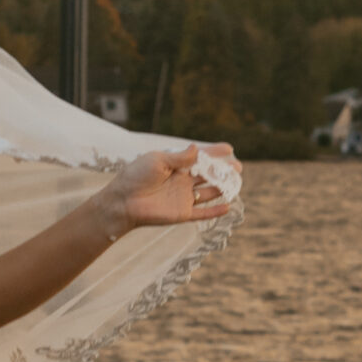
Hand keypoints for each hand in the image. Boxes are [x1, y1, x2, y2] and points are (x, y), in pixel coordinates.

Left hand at [102, 143, 234, 235]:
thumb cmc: (136, 177)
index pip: (199, 158)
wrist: (123, 201)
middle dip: (223, 171)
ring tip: (236, 183)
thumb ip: (179, 157)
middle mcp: (181, 181)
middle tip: (237, 168)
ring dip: (222, 188)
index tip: (229, 149)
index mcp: (175, 166)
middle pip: (208, 175)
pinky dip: (215, 211)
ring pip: (209, 192)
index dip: (214, 153)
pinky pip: (203, 212)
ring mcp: (183, 197)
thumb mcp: (158, 160)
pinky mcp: (182, 213)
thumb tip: (197, 148)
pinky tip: (228, 205)